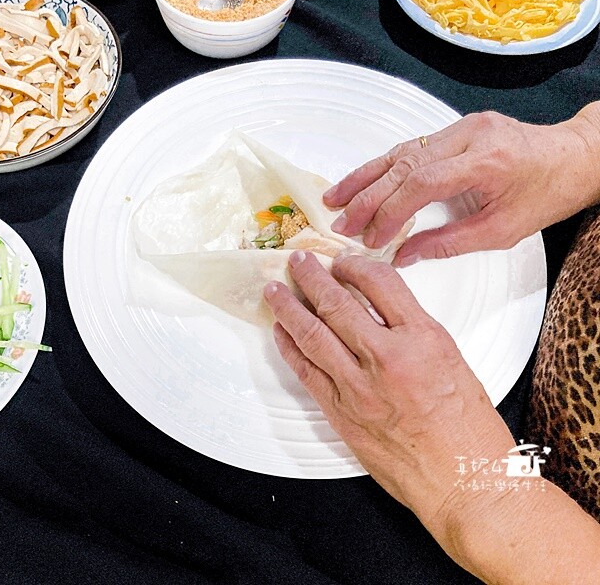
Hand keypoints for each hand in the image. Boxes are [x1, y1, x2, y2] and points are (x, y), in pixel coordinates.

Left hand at [262, 251, 513, 525]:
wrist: (462, 479)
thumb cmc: (466, 427)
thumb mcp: (452, 361)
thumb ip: (412, 331)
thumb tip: (376, 308)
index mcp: (424, 339)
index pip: (380, 283)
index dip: (355, 266)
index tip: (342, 261)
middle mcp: (388, 358)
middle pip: (337, 303)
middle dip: (311, 277)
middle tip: (297, 261)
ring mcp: (359, 387)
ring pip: (312, 334)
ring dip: (288, 307)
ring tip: (275, 290)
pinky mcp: (341, 412)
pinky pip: (306, 371)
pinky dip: (289, 347)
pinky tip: (280, 331)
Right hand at [324, 109, 599, 266]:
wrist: (573, 157)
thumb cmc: (545, 194)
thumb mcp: (502, 231)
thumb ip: (448, 243)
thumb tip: (403, 256)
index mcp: (486, 160)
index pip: (422, 183)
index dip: (390, 212)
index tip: (372, 237)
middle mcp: (469, 136)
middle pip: (403, 165)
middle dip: (367, 197)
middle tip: (341, 223)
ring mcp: (460, 127)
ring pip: (399, 152)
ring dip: (364, 178)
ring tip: (335, 199)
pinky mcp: (454, 129)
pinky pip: (410, 148)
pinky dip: (382, 168)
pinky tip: (360, 182)